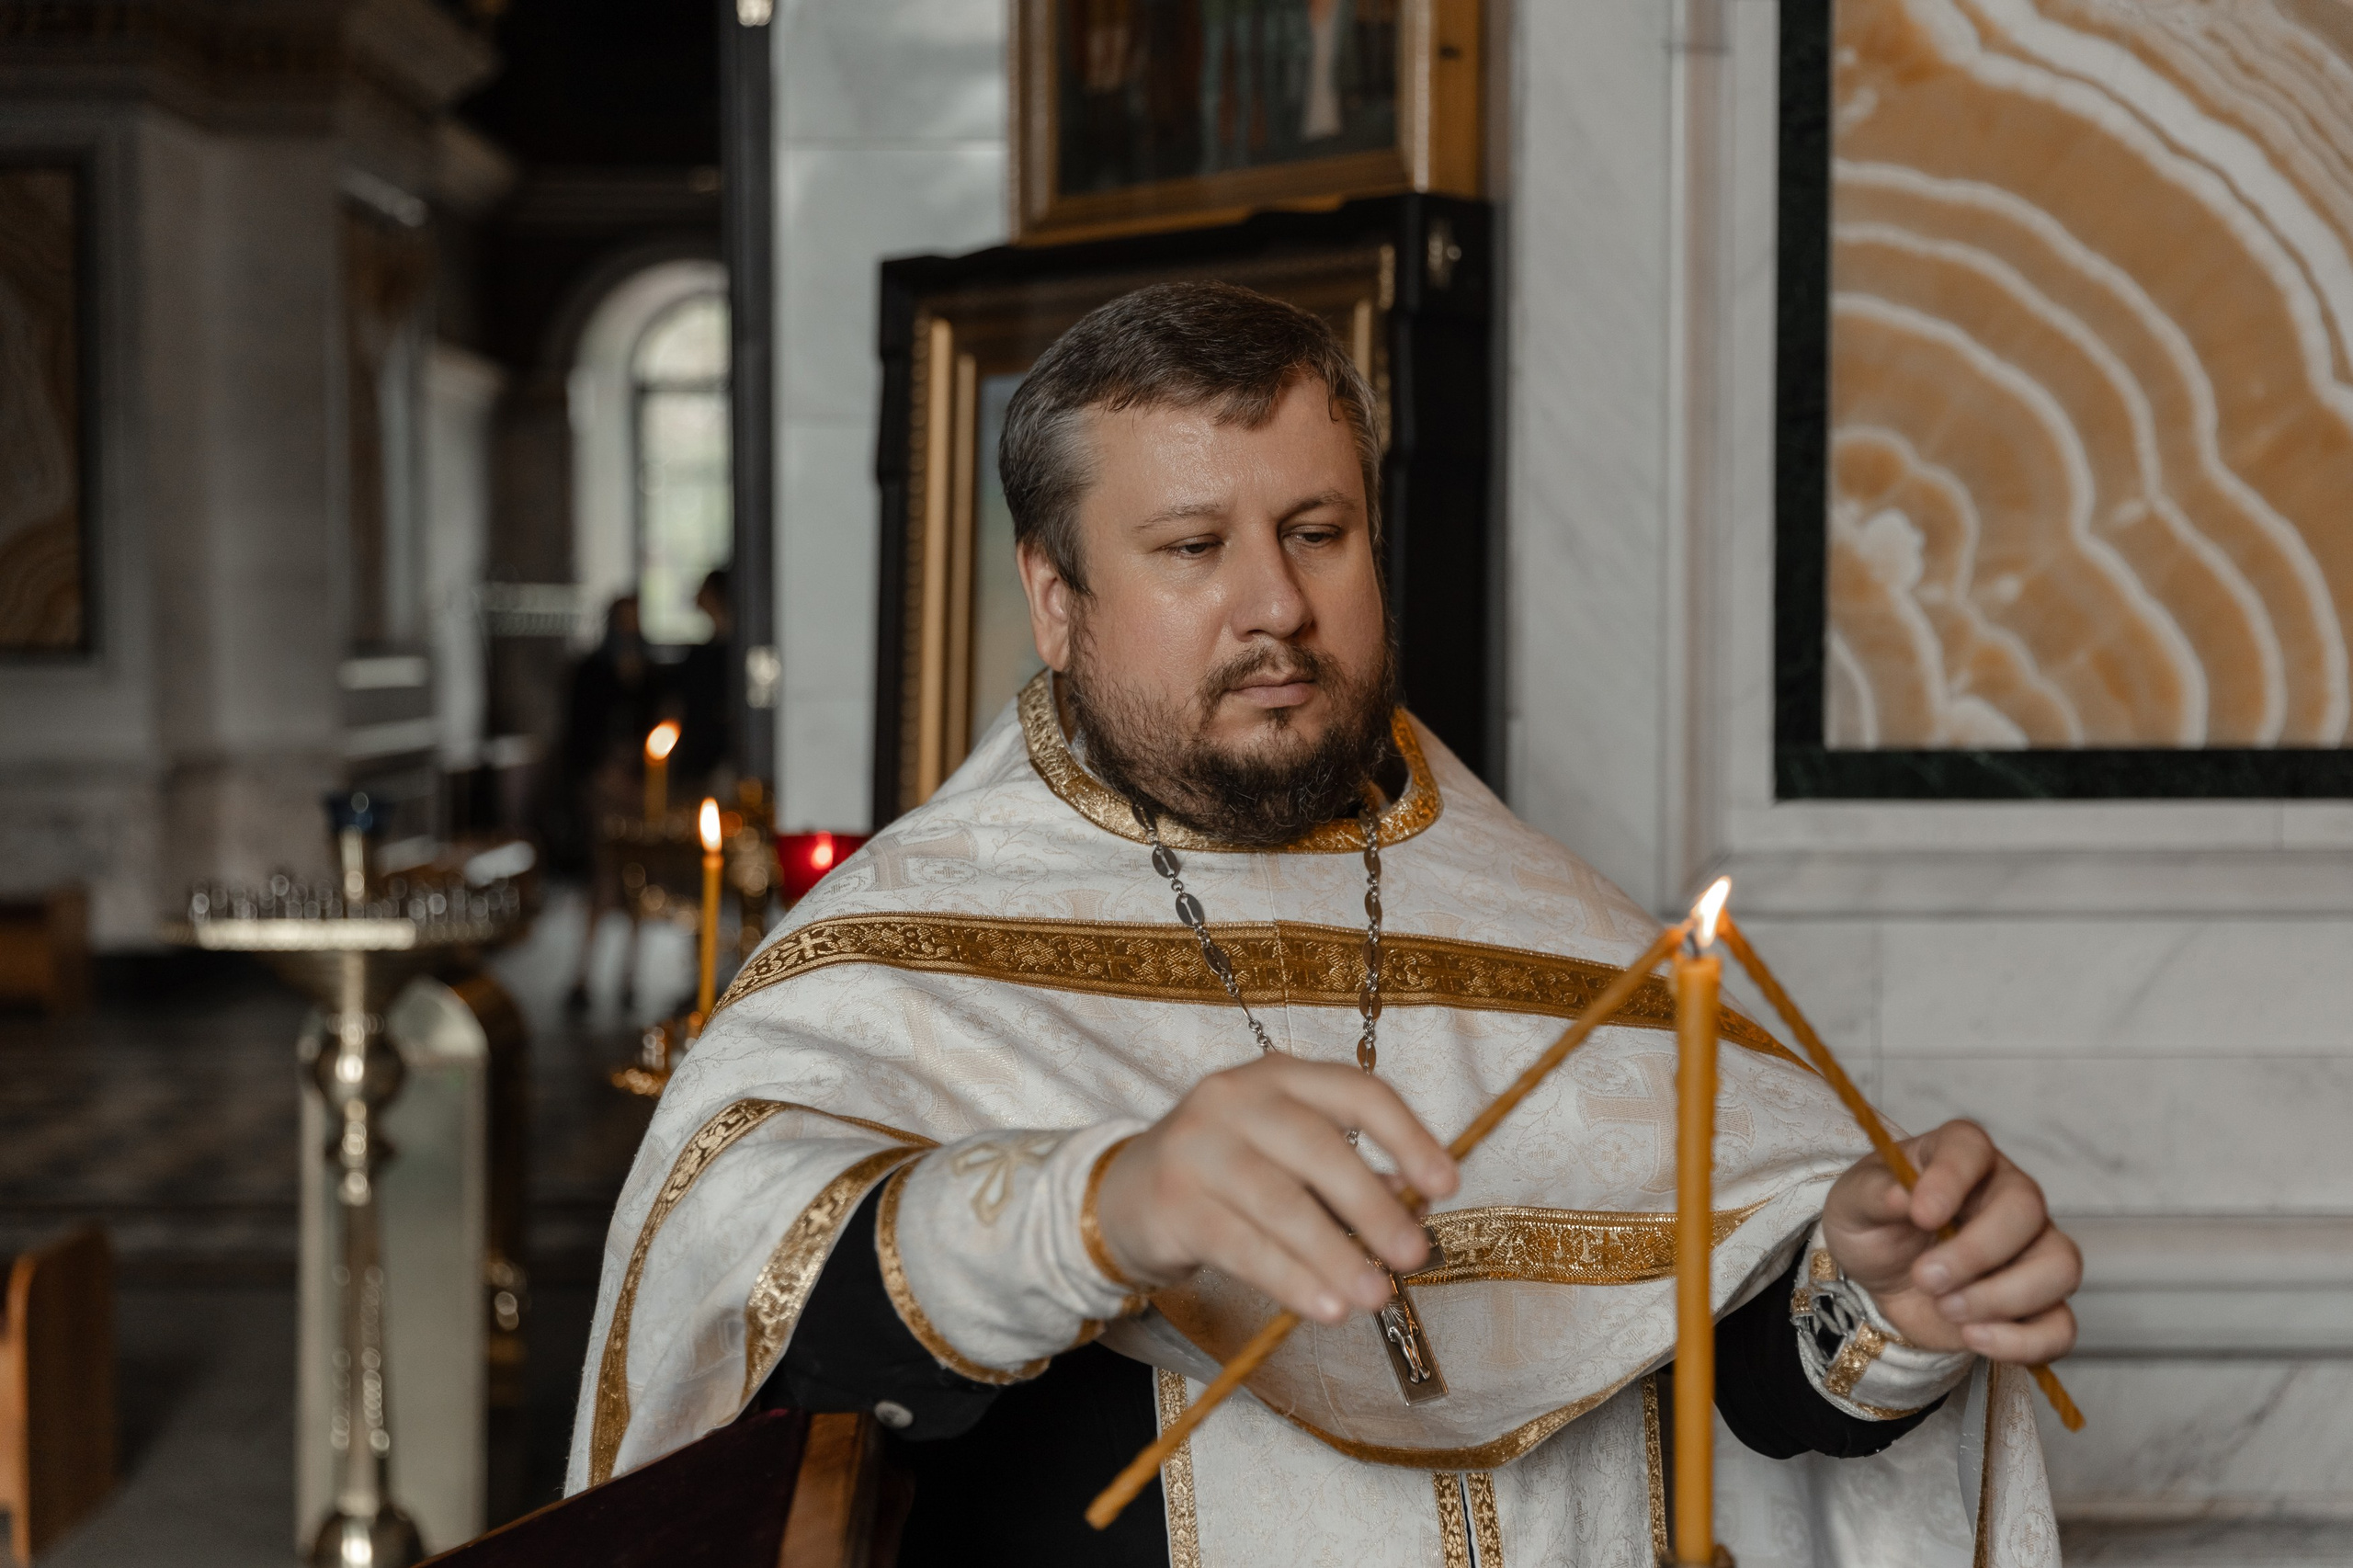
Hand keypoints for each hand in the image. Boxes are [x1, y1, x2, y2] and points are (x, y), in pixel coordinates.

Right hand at [1093, 1055, 1459, 1324]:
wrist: (1123, 1193)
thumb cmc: (1226, 1171)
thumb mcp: (1284, 1153)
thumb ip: (1343, 1173)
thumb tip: (1413, 1209)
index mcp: (1279, 1076)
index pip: (1356, 1092)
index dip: (1407, 1136)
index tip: (1446, 1186)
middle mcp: (1234, 1098)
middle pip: (1317, 1147)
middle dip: (1373, 1205)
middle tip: (1414, 1255)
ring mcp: (1197, 1146)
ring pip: (1280, 1202)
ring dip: (1335, 1253)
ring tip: (1375, 1295)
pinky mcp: (1172, 1201)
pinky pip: (1242, 1245)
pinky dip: (1290, 1279)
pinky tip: (1326, 1306)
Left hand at [1821, 1119, 2081, 1360]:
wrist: (1880, 1279)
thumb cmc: (1873, 1225)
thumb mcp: (1853, 1204)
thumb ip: (1874, 1194)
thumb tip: (1901, 1195)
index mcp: (1958, 1154)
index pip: (1970, 1148)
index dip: (1951, 1178)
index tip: (1921, 1215)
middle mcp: (2008, 1193)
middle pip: (2027, 1209)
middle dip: (1975, 1252)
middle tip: (1925, 1278)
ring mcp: (2033, 1248)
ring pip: (2060, 1266)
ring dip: (2001, 1297)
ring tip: (1946, 1308)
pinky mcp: (2040, 1303)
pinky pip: (2061, 1326)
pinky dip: (2021, 1341)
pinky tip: (1971, 1337)